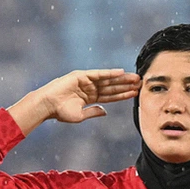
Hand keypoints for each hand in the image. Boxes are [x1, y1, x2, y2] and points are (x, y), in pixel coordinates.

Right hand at [8, 69, 139, 134]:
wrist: (48, 105)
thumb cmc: (60, 112)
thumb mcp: (80, 115)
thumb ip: (93, 112)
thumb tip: (105, 112)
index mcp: (90, 98)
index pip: (110, 96)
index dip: (123, 95)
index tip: (136, 93)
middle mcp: (90, 88)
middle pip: (112, 86)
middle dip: (126, 85)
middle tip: (141, 82)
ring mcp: (86, 81)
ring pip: (108, 80)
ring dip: (122, 79)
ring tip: (135, 78)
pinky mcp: (81, 75)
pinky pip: (98, 74)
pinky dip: (110, 73)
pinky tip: (121, 73)